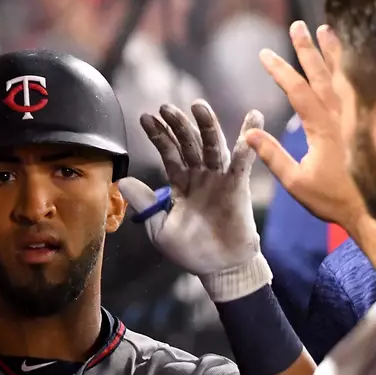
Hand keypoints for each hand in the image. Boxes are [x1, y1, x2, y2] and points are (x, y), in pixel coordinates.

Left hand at [119, 101, 270, 299]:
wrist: (218, 268)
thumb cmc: (190, 251)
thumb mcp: (159, 228)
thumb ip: (144, 204)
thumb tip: (123, 181)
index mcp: (181, 184)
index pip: (169, 154)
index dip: (158, 136)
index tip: (145, 118)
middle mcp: (200, 176)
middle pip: (188, 144)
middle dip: (177, 125)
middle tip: (165, 108)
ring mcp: (219, 179)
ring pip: (212, 146)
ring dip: (206, 126)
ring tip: (197, 106)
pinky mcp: (237, 186)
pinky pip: (242, 161)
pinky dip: (247, 141)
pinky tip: (252, 118)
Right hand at [245, 21, 365, 230]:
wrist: (371, 208)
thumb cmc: (331, 198)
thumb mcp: (296, 181)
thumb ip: (273, 155)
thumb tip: (249, 132)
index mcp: (322, 128)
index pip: (299, 91)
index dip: (281, 71)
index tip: (264, 54)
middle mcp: (341, 116)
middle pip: (322, 75)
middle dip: (307, 49)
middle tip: (298, 26)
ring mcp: (354, 117)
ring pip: (343, 76)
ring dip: (332, 52)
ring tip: (325, 29)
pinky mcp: (362, 122)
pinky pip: (357, 87)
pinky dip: (351, 69)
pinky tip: (347, 59)